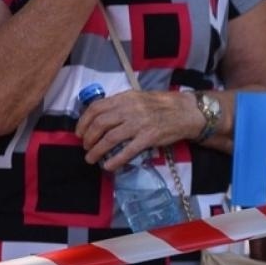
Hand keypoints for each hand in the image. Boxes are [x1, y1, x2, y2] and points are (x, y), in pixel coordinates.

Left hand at [77, 89, 199, 170]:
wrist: (186, 112)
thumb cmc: (162, 105)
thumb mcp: (138, 98)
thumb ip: (120, 105)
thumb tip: (100, 118)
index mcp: (125, 98)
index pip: (96, 108)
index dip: (83, 122)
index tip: (79, 132)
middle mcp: (130, 109)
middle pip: (100, 124)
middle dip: (88, 138)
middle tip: (86, 147)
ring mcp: (139, 124)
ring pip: (109, 138)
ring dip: (97, 151)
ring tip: (91, 158)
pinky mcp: (149, 138)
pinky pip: (127, 151)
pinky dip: (115, 160)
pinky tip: (108, 166)